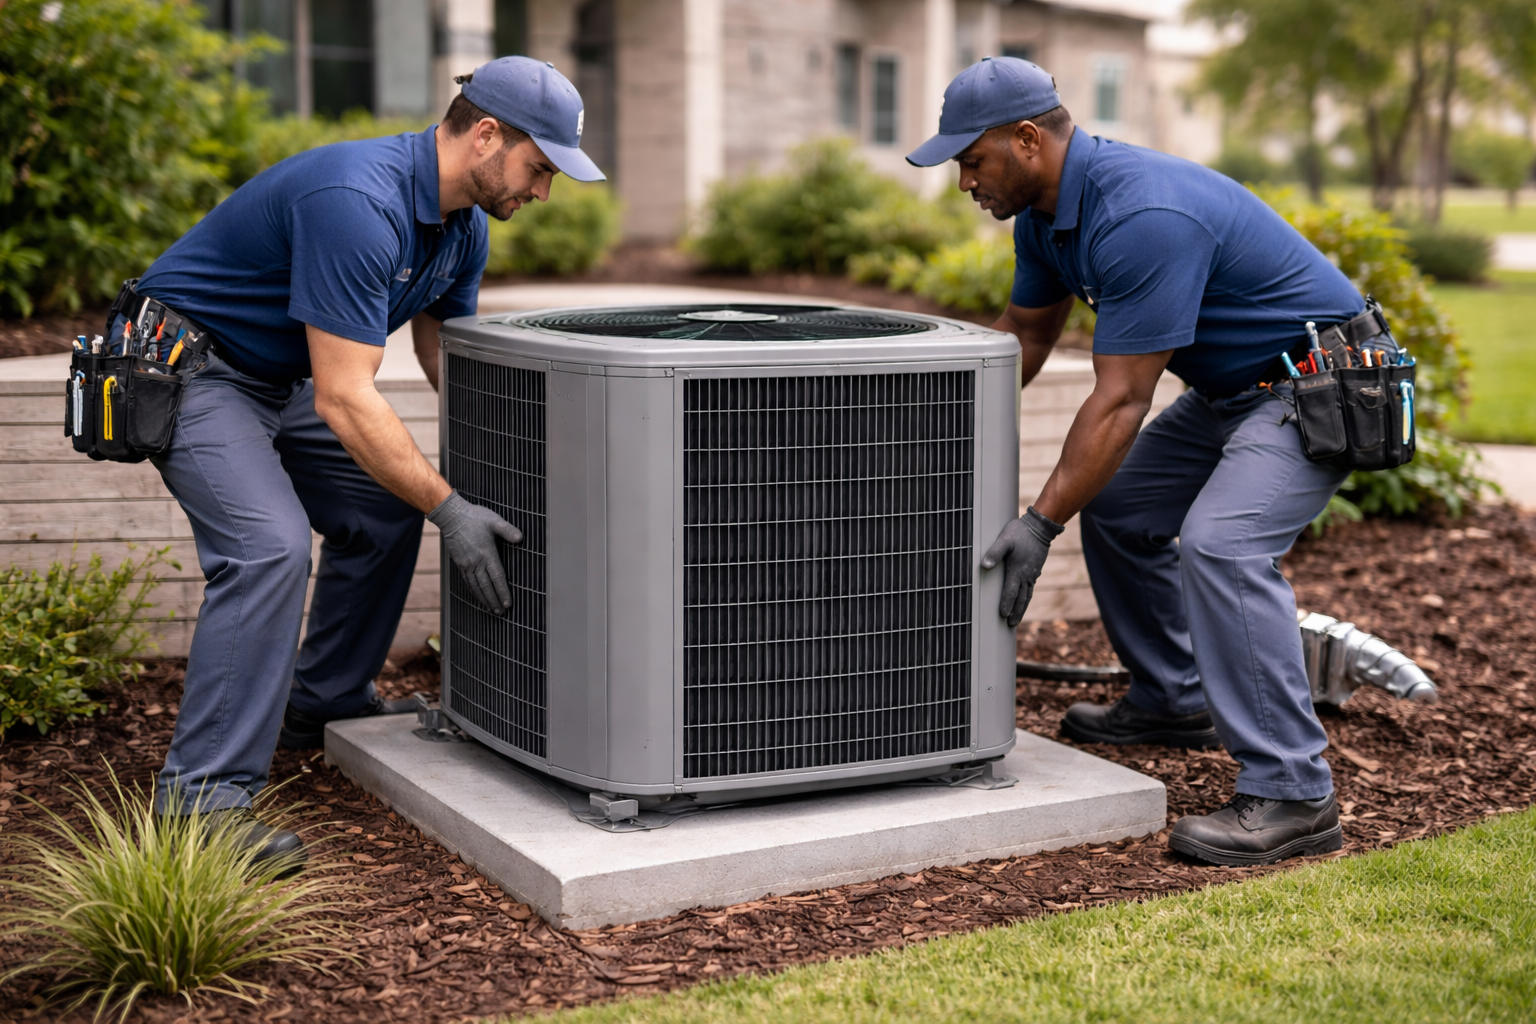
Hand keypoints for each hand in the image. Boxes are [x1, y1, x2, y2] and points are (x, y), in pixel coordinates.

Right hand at [427, 491, 522, 613]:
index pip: (497, 577)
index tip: (508, 603)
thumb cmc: (474, 517)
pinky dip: (473, 591)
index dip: (503, 592)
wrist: (451, 516)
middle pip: (486, 586)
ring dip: (484, 599)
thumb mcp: (494, 520)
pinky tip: (478, 596)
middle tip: (501, 612)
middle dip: (494, 600)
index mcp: (487, 553)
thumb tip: (520, 538)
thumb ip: (507, 530)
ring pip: (476, 586)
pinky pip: (467, 581)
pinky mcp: (459, 563)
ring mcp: (466, 564)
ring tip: (491, 609)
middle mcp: (476, 562)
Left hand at [980, 506, 1064, 627]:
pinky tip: (1024, 600)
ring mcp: (1033, 573)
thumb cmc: (1020, 533)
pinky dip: (1027, 598)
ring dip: (1022, 607)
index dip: (1006, 604)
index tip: (1003, 616)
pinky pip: (1031, 588)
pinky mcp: (1035, 570)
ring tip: (1017, 618)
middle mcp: (1027, 575)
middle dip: (1016, 612)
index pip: (1011, 592)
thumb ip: (994, 553)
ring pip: (1027, 595)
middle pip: (1021, 598)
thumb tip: (984, 565)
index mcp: (1018, 570)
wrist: (1040, 527)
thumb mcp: (1004, 540)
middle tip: (1011, 624)